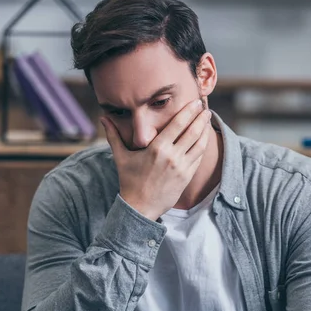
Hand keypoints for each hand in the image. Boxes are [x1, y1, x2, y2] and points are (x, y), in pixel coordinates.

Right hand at [100, 100, 211, 220]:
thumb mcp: (121, 157)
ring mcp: (181, 168)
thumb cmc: (129, 181)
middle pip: (192, 131)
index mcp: (157, 148)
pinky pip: (198, 157)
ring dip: (205, 130)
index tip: (196, 102)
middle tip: (205, 107)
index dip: (189, 111)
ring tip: (207, 120)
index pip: (178, 124)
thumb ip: (114, 136)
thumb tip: (103, 118)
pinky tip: (204, 138)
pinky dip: (202, 146)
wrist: (140, 207)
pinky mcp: (186, 177)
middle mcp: (171, 156)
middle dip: (201, 117)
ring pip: (199, 144)